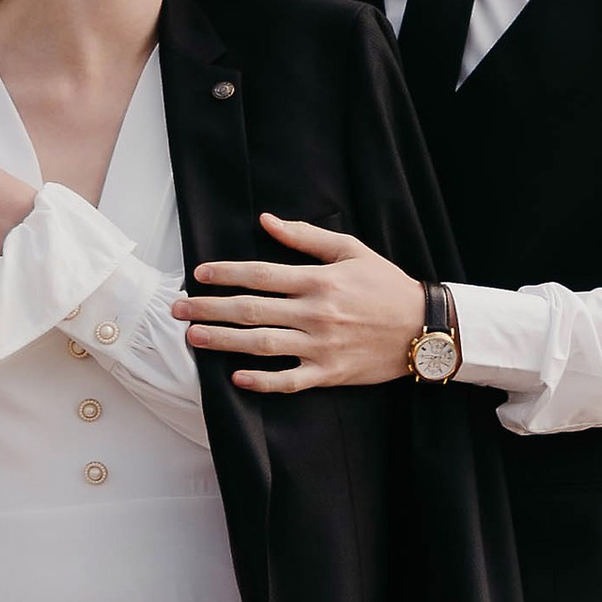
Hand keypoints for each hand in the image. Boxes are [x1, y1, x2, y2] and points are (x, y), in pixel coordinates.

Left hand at [175, 214, 424, 391]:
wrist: (423, 327)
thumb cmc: (386, 286)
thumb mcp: (351, 251)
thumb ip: (306, 237)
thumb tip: (266, 221)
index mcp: (318, 280)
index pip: (260, 274)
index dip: (225, 273)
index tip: (199, 274)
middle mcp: (315, 313)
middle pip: (251, 310)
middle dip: (209, 308)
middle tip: (178, 309)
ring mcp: (320, 346)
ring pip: (261, 344)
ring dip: (223, 341)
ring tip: (193, 337)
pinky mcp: (329, 373)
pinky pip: (289, 380)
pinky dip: (262, 381)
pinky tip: (236, 377)